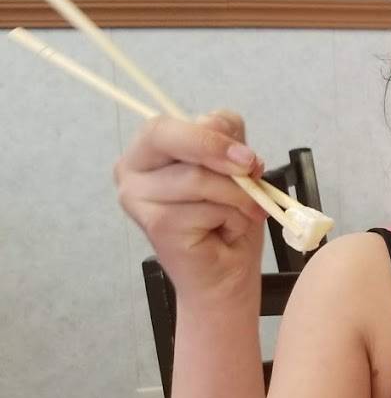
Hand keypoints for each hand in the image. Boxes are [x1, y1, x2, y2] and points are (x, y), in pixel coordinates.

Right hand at [114, 110, 266, 302]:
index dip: (210, 134)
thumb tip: (231, 140)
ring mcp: (137, 198)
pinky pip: (204, 207)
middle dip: (215, 150)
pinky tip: (225, 231)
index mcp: (148, 149)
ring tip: (244, 213)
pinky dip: (231, 218)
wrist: (226, 275)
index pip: (167, 123)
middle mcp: (130, 170)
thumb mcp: (234, 166)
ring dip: (236, 196)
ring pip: (196, 177)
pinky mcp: (155, 224)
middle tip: (251, 168)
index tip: (247, 154)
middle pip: (166, 136)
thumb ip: (227, 140)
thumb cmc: (227, 220)